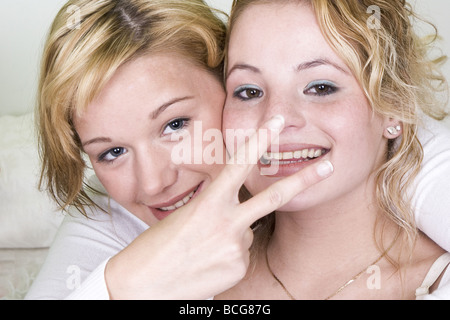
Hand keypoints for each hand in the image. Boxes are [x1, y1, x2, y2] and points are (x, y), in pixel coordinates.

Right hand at [105, 115, 333, 298]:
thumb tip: (238, 216)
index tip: (276, 122)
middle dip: (305, 179)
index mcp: (208, 204)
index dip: (259, 140)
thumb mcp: (184, 217)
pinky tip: (208, 263)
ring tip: (202, 248)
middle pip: (274, 197)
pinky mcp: (239, 268)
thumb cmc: (155, 248)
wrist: (141, 286)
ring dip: (232, 235)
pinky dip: (229, 254)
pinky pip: (241, 253)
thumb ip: (215, 209)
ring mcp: (236, 247)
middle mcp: (227, 223)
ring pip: (246, 231)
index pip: (239, 165)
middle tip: (329, 165)